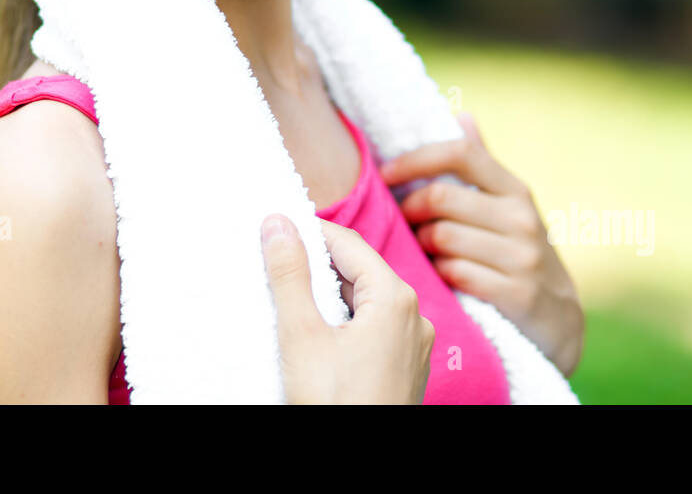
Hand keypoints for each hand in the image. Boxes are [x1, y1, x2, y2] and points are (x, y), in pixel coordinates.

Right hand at [260, 214, 434, 403]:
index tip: (276, 228)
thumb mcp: (302, 334)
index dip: (310, 232)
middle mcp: (415, 317)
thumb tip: (278, 223)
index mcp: (396, 298)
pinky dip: (344, 324)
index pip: (348, 244)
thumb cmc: (335, 405)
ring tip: (290, 300)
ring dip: (330, 297)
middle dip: (318, 266)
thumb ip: (290, 274)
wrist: (358, 474)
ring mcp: (414, 347)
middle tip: (276, 263)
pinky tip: (316, 336)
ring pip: (367, 303)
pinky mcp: (406, 371)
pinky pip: (375, 331)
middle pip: (360, 272)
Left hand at [379, 112, 584, 377]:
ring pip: (441, 237)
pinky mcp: (517, 293)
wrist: (558, 321)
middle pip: (440, 197)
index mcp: (514, 190)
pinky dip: (440, 275)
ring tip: (425, 252)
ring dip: (422, 246)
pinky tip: (443, 278)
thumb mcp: (508, 209)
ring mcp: (523, 256)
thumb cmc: (517, 255)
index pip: (460, 153)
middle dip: (410, 210)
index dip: (415, 160)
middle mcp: (521, 217)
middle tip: (404, 223)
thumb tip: (461, 114)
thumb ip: (481, 166)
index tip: (386, 175)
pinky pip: (455, 273)